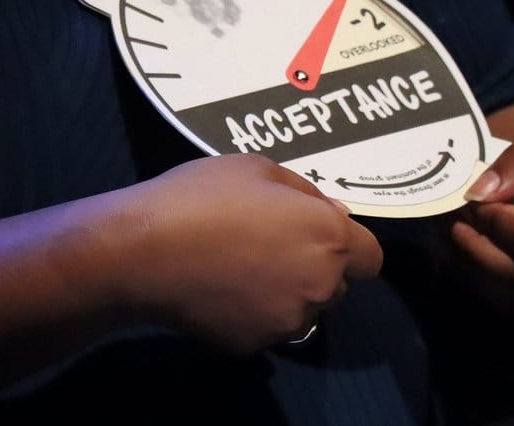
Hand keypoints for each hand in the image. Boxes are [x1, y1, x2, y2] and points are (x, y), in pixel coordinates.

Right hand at [113, 154, 382, 352]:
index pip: (370, 258)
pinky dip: (253, 313)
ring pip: (303, 309)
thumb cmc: (202, 196)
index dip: (349, 246)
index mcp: (328, 236)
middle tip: (270, 245)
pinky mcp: (253, 345)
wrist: (142, 250)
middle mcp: (319, 285)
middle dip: (316, 267)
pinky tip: (220, 290)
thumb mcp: (258, 169)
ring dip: (287, 293)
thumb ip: (306, 194)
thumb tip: (333, 213)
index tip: (318, 235)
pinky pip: (266, 327)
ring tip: (241, 268)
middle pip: (338, 284)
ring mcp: (286, 320)